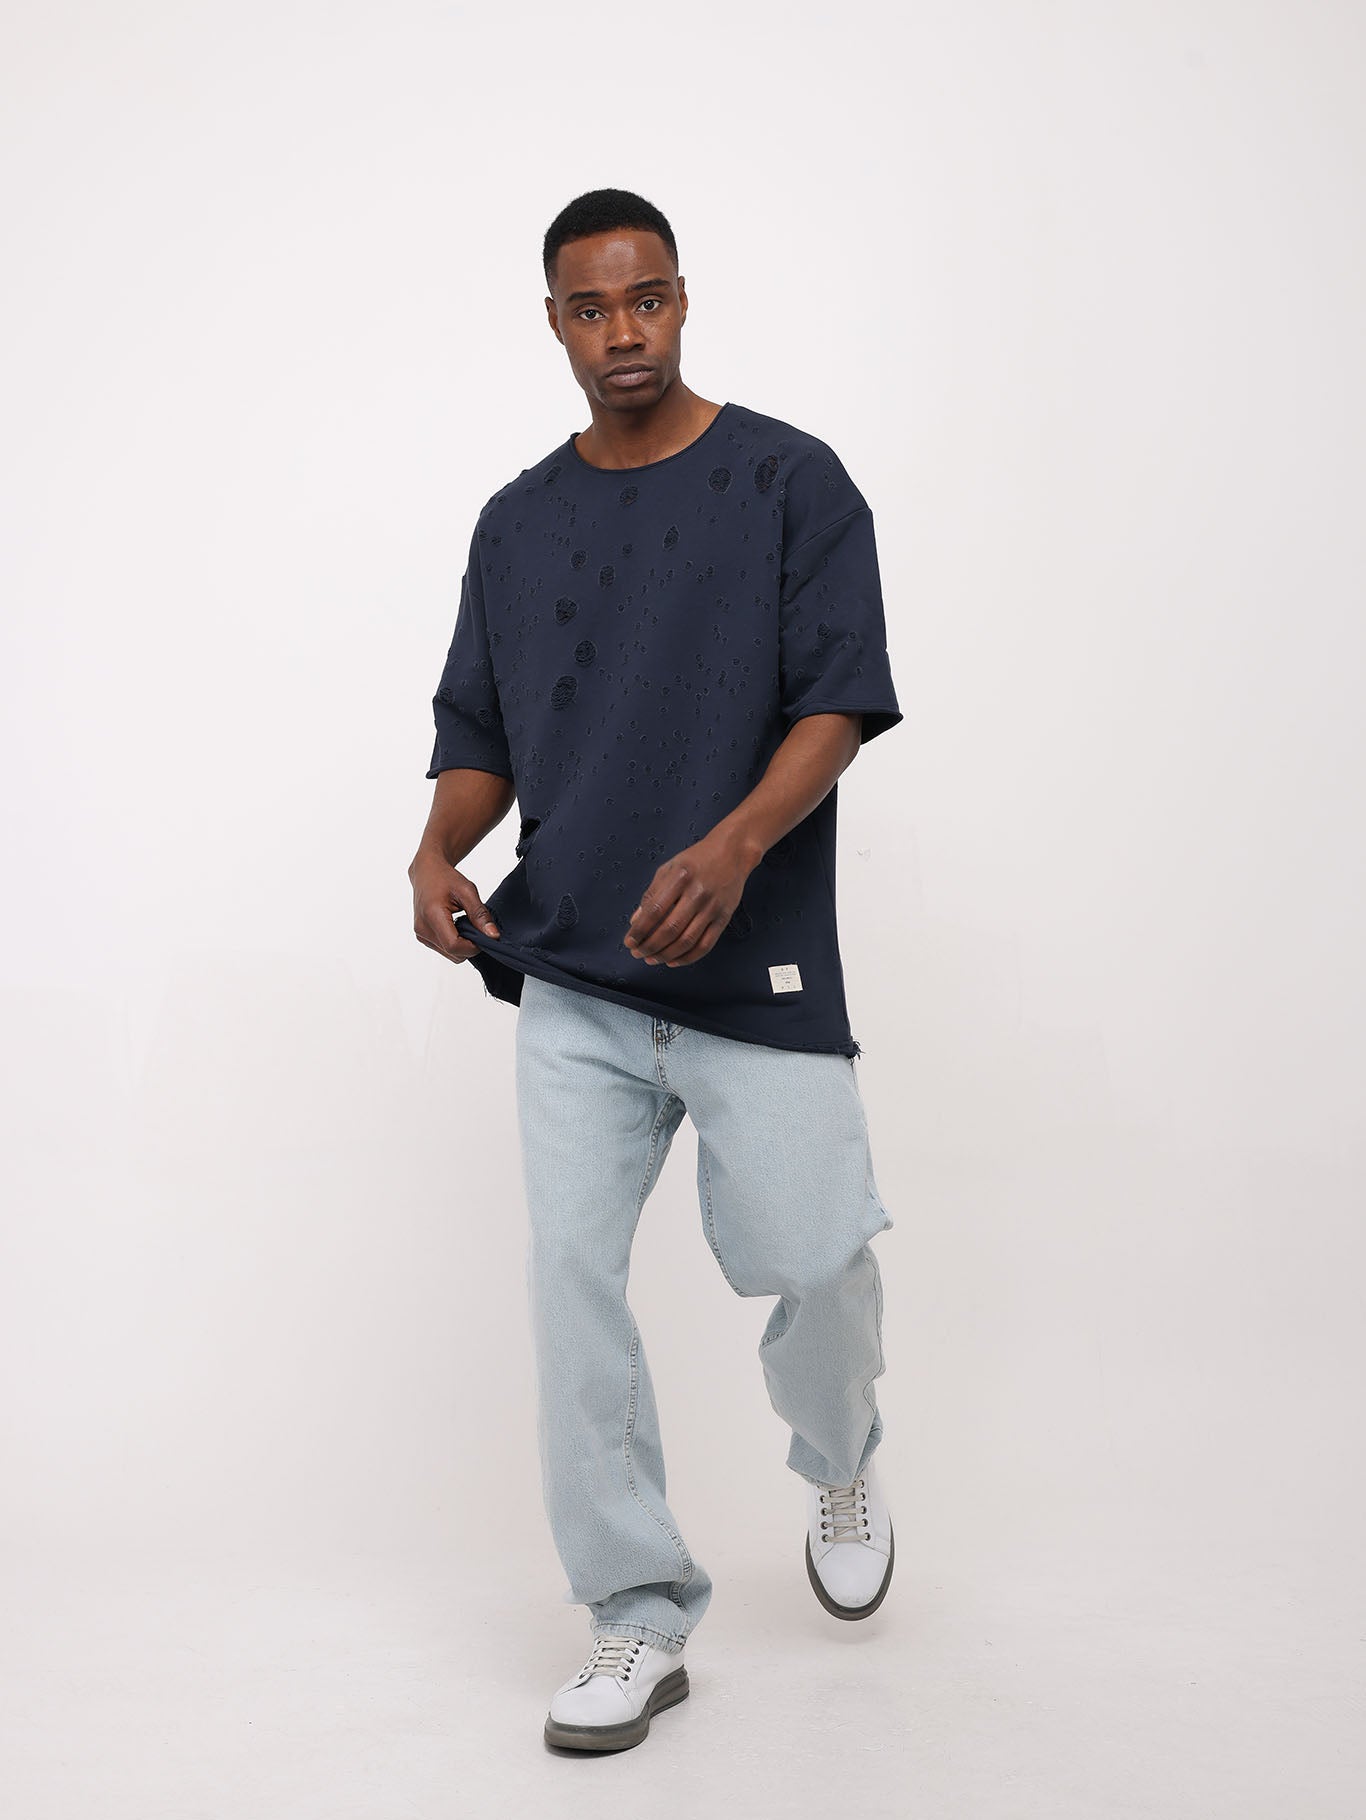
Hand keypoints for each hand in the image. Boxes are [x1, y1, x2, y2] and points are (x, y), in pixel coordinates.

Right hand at [411, 855, 500, 962]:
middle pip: (453, 953)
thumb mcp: (467, 891)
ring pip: (450, 954)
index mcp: (432, 915)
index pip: (454, 946)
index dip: (473, 946)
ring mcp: (420, 934)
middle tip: (477, 926)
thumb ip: (480, 915)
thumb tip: (493, 936)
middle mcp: (422, 929)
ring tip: (465, 924)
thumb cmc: (445, 878)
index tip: (484, 935)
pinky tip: (457, 927)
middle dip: (470, 946)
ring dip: (463, 945)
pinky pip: (444, 949)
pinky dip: (455, 943)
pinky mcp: (422, 937)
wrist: (426, 872)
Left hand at [623, 831, 755, 967]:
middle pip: (670, 929)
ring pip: (686, 941)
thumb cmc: (696, 860)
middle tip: (637, 953)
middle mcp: (697, 893)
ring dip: (665, 955)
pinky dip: (687, 958)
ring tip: (651, 959)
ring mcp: (712, 907)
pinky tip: (673, 961)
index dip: (640, 930)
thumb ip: (651, 894)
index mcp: (680, 877)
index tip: (629, 942)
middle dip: (650, 946)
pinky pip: (705, 945)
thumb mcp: (669, 868)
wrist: (732, 853)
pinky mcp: (724, 918)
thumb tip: (635, 921)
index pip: (655, 910)